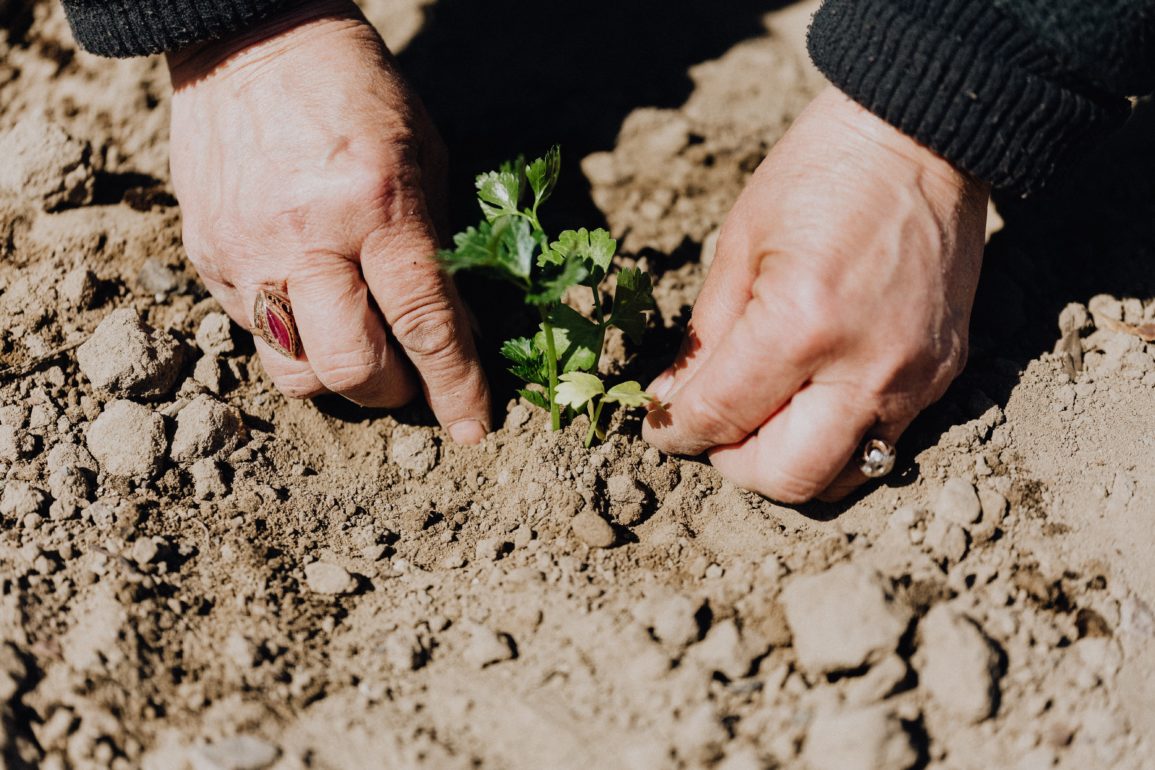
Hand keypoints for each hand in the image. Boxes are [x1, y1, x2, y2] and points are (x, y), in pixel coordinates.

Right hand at [166, 0, 489, 442]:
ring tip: (360, 347)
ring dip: (338, 379)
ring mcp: (245, 252)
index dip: (454, 386)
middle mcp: (304, 237)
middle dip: (393, 393)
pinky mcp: (205, 257)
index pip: (423, 323)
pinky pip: (254, 333)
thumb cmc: (358, 94)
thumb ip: (436, 252)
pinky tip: (313, 302)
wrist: (249, 41)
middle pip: (350, 369)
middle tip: (410, 378)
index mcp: (375, 204)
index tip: (473, 429)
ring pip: (293, 371)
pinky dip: (295, 337)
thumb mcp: (423, 160)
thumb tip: (454, 336)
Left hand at [643, 87, 988, 501]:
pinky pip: (881, 442)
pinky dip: (835, 438)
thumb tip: (672, 405)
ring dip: (789, 463)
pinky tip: (812, 397)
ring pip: (841, 477)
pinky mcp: (944, 376)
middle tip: (715, 431)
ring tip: (763, 419)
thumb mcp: (739, 245)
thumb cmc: (820, 175)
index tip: (662, 426)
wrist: (923, 138)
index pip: (721, 418)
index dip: (676, 432)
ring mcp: (914, 379)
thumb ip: (704, 339)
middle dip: (734, 465)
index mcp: (800, 325)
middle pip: (787, 477)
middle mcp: (865, 367)